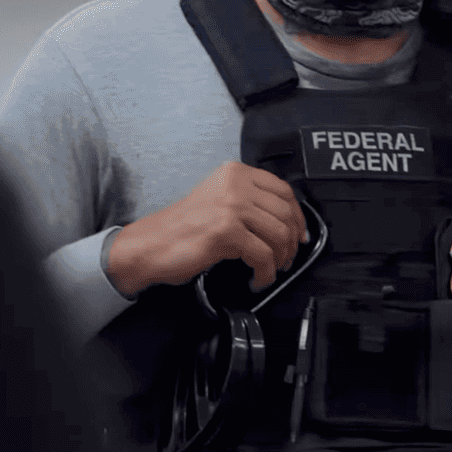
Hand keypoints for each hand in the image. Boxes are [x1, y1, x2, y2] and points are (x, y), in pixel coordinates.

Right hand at [107, 161, 307, 296]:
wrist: (150, 245)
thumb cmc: (181, 229)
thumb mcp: (217, 200)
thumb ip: (247, 201)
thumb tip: (284, 220)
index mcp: (234, 173)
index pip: (282, 189)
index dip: (298, 214)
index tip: (300, 232)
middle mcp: (235, 185)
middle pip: (285, 213)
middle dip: (291, 241)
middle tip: (287, 257)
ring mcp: (231, 207)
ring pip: (278, 235)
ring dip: (280, 258)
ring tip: (271, 269)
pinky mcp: (227, 232)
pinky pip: (263, 256)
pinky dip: (265, 273)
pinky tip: (257, 278)